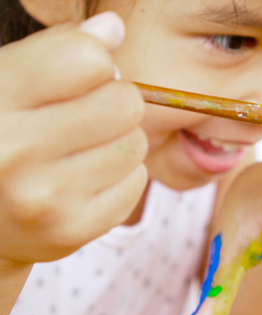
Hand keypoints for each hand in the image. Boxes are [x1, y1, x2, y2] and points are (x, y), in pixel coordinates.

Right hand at [0, 12, 147, 264]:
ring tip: (80, 152)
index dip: (96, 62)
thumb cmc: (3, 135)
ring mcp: (43, 197)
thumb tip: (113, 27)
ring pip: (135, 143)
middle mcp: (13, 151)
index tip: (79, 77)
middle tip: (87, 116)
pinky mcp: (72, 230)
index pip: (87, 58)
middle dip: (115, 102)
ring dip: (118, 142)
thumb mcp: (11, 81)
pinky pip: (137, 181)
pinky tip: (85, 181)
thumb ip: (59, 49)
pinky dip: (121, 177)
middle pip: (124, 102)